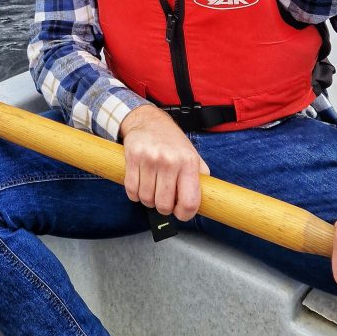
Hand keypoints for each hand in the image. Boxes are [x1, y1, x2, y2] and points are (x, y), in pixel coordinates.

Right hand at [119, 104, 209, 221]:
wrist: (149, 121)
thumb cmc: (171, 141)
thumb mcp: (192, 155)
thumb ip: (200, 177)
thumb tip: (205, 200)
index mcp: (189, 162)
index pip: (189, 202)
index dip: (184, 214)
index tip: (180, 213)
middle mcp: (170, 161)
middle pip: (164, 205)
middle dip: (163, 208)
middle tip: (163, 199)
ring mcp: (150, 159)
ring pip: (146, 198)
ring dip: (147, 199)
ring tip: (152, 189)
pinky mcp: (133, 157)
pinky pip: (131, 189)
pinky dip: (134, 194)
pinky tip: (140, 185)